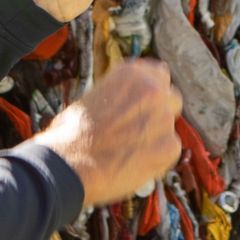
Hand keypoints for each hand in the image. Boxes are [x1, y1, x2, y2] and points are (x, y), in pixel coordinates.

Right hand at [34, 61, 182, 205]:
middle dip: (160, 111)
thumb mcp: (93, 98)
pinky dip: (157, 157)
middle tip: (140, 128)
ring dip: (157, 135)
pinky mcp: (170, 146)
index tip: (144, 103)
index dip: (152, 90)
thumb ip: (119, 96)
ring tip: (130, 150)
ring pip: (169, 126)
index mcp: (132, 73)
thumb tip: (126, 103)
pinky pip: (170, 150)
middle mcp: (154, 90)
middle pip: (171, 98)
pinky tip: (134, 163)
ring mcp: (164, 118)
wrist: (68, 165)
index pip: (158, 73)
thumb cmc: (71, 135)